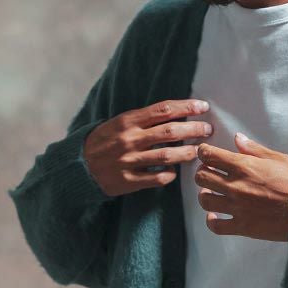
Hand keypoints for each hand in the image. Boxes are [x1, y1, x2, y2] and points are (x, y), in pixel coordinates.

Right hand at [81, 98, 214, 197]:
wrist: (79, 166)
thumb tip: (175, 114)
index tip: (203, 106)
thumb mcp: (119, 123)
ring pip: (166, 156)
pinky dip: (169, 175)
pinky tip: (174, 172)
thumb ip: (143, 120)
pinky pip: (156, 178)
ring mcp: (129, 161)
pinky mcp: (128, 180)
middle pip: (170, 132)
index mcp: (128, 121)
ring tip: (198, 151)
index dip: (186, 107)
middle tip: (207, 130)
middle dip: (193, 129)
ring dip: (186, 153)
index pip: (163, 110)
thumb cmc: (104, 142)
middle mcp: (130, 139)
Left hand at [194, 130, 287, 241]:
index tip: (206, 154)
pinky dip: (212, 221)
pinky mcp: (242, 226)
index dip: (204, 152)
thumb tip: (237, 138)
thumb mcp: (277, 158)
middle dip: (203, 172)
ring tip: (213, 193)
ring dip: (206, 195)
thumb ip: (253, 149)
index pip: (209, 155)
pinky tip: (216, 215)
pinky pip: (215, 226)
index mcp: (243, 166)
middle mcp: (236, 186)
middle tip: (210, 173)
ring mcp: (237, 208)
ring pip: (205, 200)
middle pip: (202, 177)